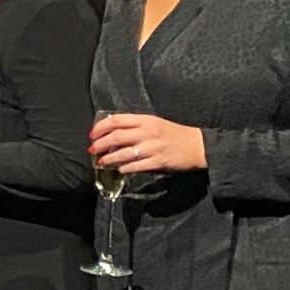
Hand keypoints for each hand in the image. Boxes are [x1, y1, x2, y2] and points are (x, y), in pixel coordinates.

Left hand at [89, 113, 206, 173]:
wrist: (198, 145)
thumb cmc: (174, 134)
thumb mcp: (155, 123)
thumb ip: (136, 126)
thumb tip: (112, 132)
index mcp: (146, 120)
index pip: (117, 120)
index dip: (101, 127)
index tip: (93, 134)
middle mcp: (148, 132)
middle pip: (116, 137)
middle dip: (100, 144)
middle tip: (92, 150)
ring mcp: (153, 147)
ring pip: (123, 153)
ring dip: (108, 159)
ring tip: (101, 162)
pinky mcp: (158, 161)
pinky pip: (135, 166)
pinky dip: (124, 168)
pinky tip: (120, 169)